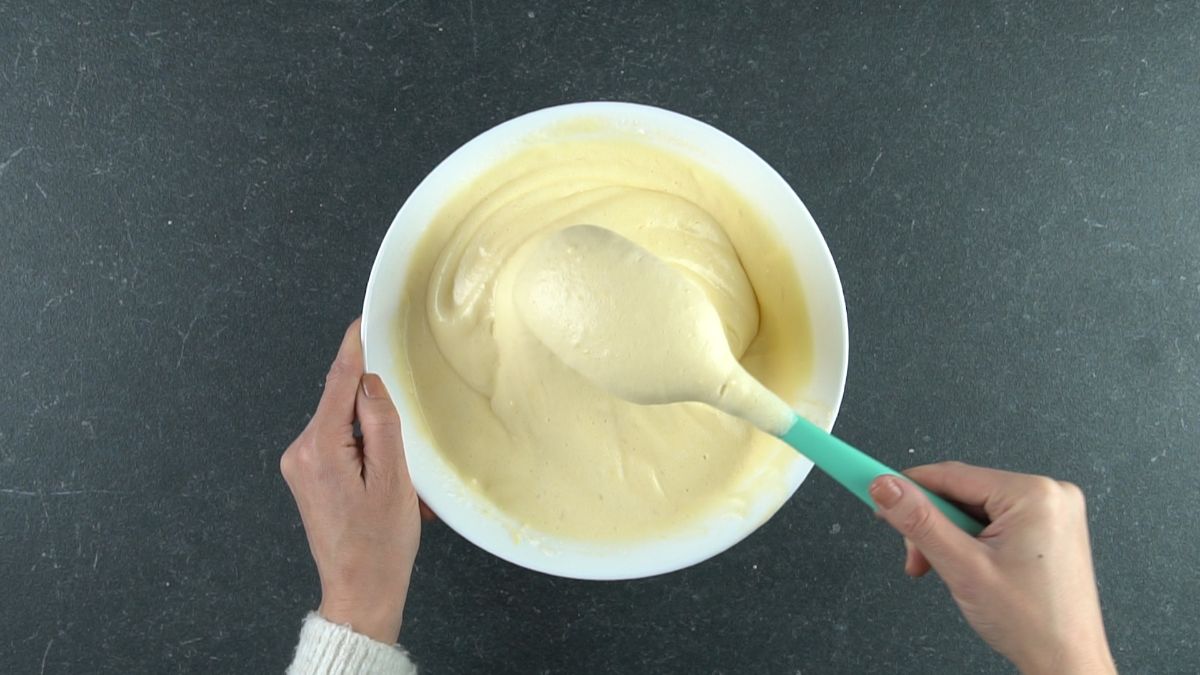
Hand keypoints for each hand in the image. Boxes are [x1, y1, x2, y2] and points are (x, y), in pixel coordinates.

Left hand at [280, 319, 421, 643]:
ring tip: (396, 476)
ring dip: (373, 435)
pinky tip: (383, 480)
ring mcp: (300, 465)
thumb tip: (369, 381)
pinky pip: (339, 442)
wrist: (360, 591)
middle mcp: (301, 452)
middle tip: (402, 444)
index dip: (354, 348)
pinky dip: (365, 449)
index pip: (338, 382)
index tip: (363, 320)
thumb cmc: (380, 545)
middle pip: (341, 402)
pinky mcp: (307, 476)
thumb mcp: (393, 479)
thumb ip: (381, 422)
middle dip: (375, 409)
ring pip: (342, 423)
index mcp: (319, 448)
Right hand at [869, 462, 1115, 674]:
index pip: (952, 475)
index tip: (876, 489)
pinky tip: (967, 567)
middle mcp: (1048, 495)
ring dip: (948, 537)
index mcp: (1034, 494)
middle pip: (962, 493)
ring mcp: (1051, 512)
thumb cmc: (1035, 623)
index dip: (908, 487)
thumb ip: (919, 522)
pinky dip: (970, 542)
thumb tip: (887, 488)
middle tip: (916, 558)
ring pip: (974, 509)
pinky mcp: (1048, 529)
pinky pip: (993, 521)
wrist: (1067, 662)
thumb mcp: (963, 567)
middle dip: (931, 526)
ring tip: (947, 571)